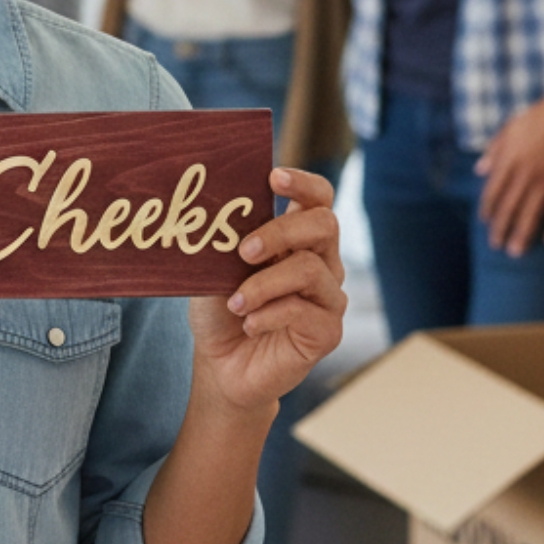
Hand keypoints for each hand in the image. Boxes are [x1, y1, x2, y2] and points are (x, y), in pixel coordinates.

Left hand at [186, 168, 345, 413]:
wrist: (221, 366)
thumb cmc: (220, 311)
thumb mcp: (215, 270)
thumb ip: (227, 241)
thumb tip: (215, 210)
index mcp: (297, 239)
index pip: (318, 199)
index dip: (302, 183)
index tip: (273, 177)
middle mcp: (322, 263)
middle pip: (324, 223)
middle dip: (281, 231)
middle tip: (244, 250)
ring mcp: (328, 297)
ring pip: (310, 269)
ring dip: (264, 284)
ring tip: (236, 302)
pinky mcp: (328, 331)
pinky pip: (304, 311)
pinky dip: (269, 314)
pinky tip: (249, 324)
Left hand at [476, 83, 543, 254]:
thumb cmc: (540, 115)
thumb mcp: (509, 129)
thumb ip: (493, 151)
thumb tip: (479, 170)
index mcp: (508, 160)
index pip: (492, 191)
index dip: (488, 209)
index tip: (486, 222)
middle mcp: (524, 173)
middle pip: (508, 207)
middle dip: (500, 229)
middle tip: (496, 246)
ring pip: (531, 213)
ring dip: (522, 235)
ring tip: (516, 252)